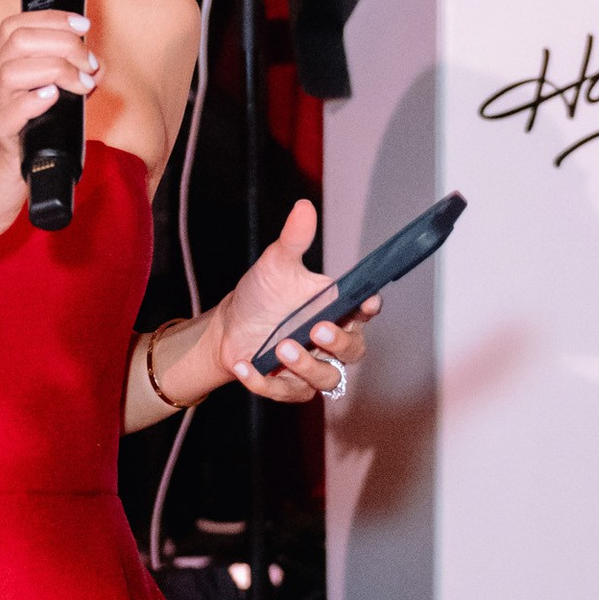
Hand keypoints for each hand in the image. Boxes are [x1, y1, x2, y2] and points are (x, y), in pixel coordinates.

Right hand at [0, 4, 101, 241]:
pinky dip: (32, 102)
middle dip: (63, 42)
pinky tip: (53, 99)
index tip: (82, 25)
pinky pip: (9, 115)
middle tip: (89, 64)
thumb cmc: (6, 157)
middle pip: (19, 41)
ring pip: (13, 70)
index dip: (51, 18)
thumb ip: (60, 88)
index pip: (15, 27)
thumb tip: (95, 69)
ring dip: (56, 69)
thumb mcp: (32, 114)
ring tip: (81, 84)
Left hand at [163, 198, 376, 408]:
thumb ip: (294, 240)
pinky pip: (287, 392)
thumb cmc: (262, 295)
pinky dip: (266, 383)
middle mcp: (331, 340)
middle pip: (355, 350)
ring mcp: (313, 367)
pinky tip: (247, 366)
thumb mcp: (276, 264)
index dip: (369, 307)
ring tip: (281, 349)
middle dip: (340, 343)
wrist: (229, 327)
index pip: (364, 309)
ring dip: (307, 367)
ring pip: (328, 378)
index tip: (366, 302)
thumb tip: (303, 207)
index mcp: (336, 308)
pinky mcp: (290, 387)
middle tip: (318, 329)